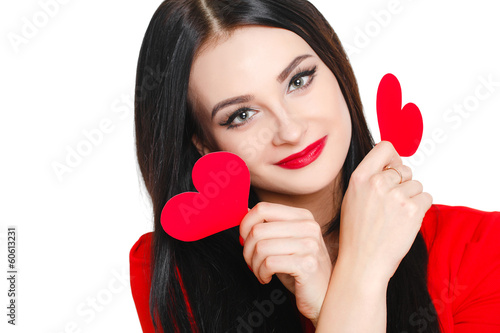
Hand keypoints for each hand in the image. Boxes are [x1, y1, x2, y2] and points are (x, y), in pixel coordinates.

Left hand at [239, 202, 331, 323]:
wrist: (323, 295)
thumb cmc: (300, 268)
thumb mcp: (285, 242)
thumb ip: (269, 225)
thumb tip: (245, 211)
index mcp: (302, 216)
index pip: (263, 209)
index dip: (245, 224)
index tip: (244, 239)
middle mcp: (308, 226)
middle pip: (258, 229)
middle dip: (247, 249)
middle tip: (251, 261)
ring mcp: (309, 245)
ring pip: (261, 247)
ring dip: (253, 264)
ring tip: (259, 271)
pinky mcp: (306, 265)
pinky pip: (269, 263)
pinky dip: (261, 273)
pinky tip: (266, 278)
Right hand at [338, 141, 432, 283]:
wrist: (363, 263)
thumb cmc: (356, 235)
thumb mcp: (352, 199)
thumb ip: (369, 179)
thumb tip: (391, 167)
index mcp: (360, 178)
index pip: (384, 148)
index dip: (393, 158)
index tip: (393, 169)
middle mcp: (377, 183)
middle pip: (405, 169)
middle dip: (404, 184)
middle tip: (392, 205)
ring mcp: (396, 196)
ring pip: (417, 185)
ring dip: (412, 199)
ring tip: (395, 217)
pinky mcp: (412, 210)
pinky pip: (427, 198)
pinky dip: (420, 210)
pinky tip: (405, 222)